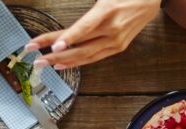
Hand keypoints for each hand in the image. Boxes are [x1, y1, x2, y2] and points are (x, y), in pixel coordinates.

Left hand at [26, 0, 159, 69]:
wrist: (151, 0)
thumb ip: (87, 7)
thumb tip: (68, 24)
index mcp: (107, 10)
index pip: (85, 27)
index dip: (69, 38)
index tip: (54, 47)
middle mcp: (112, 29)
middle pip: (79, 45)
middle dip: (54, 53)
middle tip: (35, 56)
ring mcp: (115, 41)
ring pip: (85, 56)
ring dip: (61, 61)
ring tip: (42, 63)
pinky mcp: (118, 48)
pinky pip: (93, 58)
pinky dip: (76, 63)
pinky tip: (61, 65)